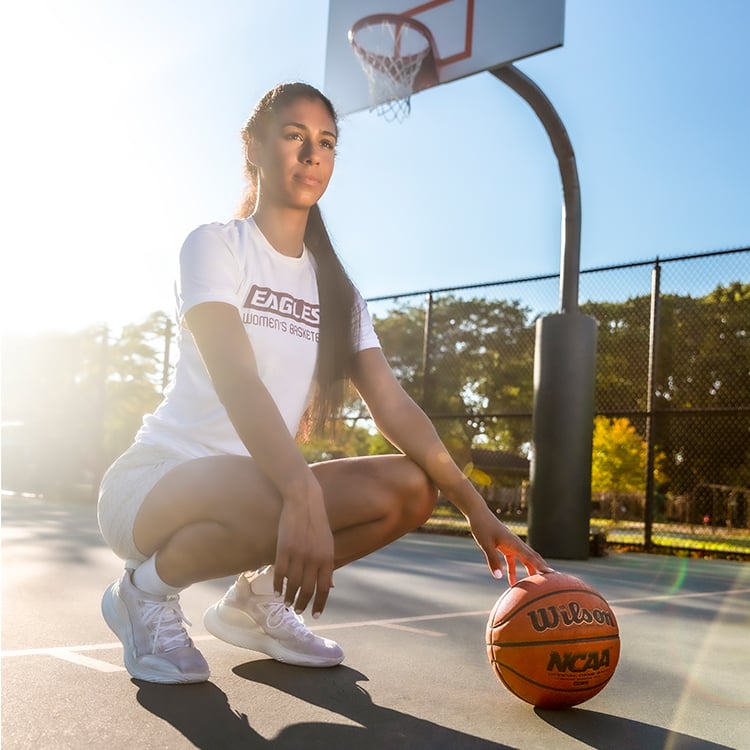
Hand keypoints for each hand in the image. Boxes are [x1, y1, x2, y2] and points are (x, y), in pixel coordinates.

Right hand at [272, 479, 334, 616]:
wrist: (304, 501)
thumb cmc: (317, 522)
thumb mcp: (328, 543)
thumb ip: (328, 565)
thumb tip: (330, 586)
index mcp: (327, 558)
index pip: (324, 588)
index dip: (319, 603)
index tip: (315, 615)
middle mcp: (314, 559)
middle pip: (307, 589)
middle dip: (302, 603)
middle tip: (297, 610)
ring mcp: (298, 554)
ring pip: (293, 584)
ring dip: (289, 596)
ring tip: (286, 602)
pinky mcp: (284, 549)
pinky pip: (280, 573)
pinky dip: (277, 585)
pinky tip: (276, 591)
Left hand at [469, 509, 553, 585]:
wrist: (478, 514)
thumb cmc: (482, 527)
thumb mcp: (485, 544)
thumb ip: (492, 560)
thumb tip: (499, 577)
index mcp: (514, 543)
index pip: (531, 557)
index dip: (542, 567)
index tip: (553, 575)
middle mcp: (516, 544)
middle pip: (533, 558)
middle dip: (542, 569)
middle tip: (554, 581)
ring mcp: (511, 545)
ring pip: (525, 560)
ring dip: (530, 571)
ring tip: (537, 586)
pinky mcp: (504, 546)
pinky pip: (513, 561)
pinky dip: (514, 571)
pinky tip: (511, 583)